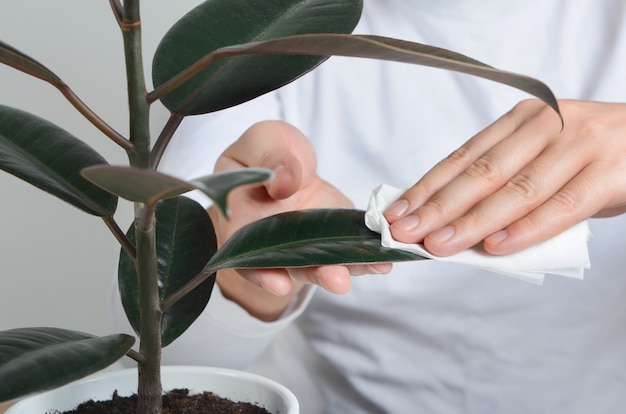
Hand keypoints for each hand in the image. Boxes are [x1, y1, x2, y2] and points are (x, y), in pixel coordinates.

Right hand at [210, 121, 390, 319]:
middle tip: (337, 280)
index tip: (279, 283)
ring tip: (374, 266)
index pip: (244, 254)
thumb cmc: (264, 152)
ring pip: (323, 263)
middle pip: (291, 266)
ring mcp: (306, 244)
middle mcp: (274, 243)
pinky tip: (385, 257)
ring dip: (347, 268)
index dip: (260, 272)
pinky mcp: (334, 237)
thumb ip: (269, 158)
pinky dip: (366, 256)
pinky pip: (348, 250)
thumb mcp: (261, 142)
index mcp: (244, 220)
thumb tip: (285, 183)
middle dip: (316, 273)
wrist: (288, 159)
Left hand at [384, 99, 625, 256]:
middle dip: (438, 206)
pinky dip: (526, 229)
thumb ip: (505, 181)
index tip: (396, 213)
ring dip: (473, 222)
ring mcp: (580, 145)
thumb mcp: (543, 155)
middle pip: (481, 172)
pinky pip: (561, 206)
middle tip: (406, 232)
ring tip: (440, 245)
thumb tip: (453, 223)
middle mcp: (547, 124)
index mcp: (522, 119)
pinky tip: (495, 247)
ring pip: (516, 190)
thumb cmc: (590, 155)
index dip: (426, 187)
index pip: (463, 157)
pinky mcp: (610, 171)